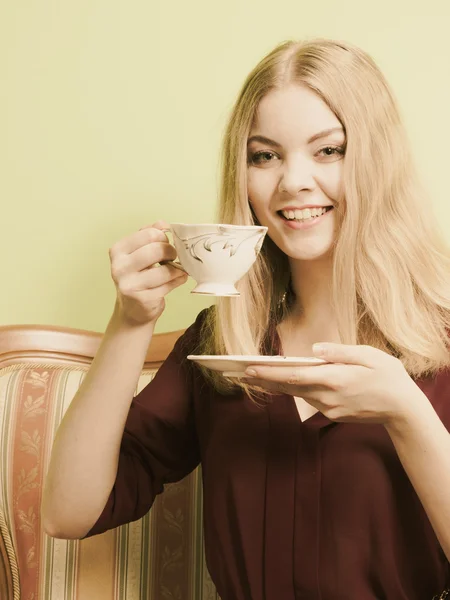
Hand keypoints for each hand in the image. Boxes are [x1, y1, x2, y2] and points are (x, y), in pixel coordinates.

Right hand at [109, 220, 188, 324]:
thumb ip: (149, 236)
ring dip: (177, 269)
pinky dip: (178, 280)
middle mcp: (119, 267)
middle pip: (157, 250)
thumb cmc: (138, 278)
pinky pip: (169, 285)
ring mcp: (129, 285)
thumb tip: (163, 223)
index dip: (163, 237)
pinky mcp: (142, 299)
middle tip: (173, 257)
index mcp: (118, 251)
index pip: (149, 234)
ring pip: (165, 270)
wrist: (132, 310)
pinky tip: (177, 280)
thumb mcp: (138, 253)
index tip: (165, 243)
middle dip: (171, 252)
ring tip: (177, 270)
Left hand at [239, 343, 425, 424]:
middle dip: (262, 379)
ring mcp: (329, 408)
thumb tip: (314, 349)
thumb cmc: (389, 377)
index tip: (248, 369)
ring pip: (296, 394)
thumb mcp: (370, 356)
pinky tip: (282, 382)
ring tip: (252, 375)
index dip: (269, 372)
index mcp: (335, 379)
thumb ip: (340, 352)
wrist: (403, 409)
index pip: (294, 375)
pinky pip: (308, 399)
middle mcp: (327, 397)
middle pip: (288, 387)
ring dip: (274, 385)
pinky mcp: (332, 414)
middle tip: (237, 373)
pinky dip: (293, 390)